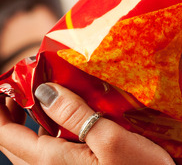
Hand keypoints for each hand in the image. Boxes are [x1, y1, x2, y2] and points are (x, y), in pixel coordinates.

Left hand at [0, 83, 173, 164]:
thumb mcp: (113, 139)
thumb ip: (76, 115)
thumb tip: (44, 91)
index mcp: (49, 160)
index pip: (4, 133)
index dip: (0, 105)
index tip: (8, 82)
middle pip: (12, 143)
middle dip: (12, 113)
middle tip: (25, 86)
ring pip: (30, 151)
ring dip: (31, 125)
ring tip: (47, 101)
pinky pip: (49, 157)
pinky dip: (49, 137)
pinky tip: (72, 126)